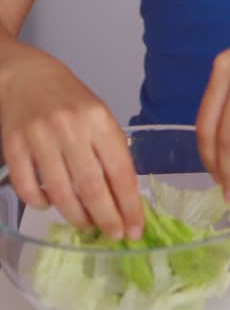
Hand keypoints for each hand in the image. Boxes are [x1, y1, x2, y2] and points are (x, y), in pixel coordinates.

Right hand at [0, 44, 144, 239]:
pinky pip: (28, 187)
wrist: (25, 74)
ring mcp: (40, 137)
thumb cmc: (67, 96)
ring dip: (77, 216)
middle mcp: (71, 127)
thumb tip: (122, 194)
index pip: (119, 170)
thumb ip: (108, 147)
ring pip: (61, 193)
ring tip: (87, 224)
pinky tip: (50, 205)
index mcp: (98, 119)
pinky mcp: (14, 146)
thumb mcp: (97, 113)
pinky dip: (40, 204)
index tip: (135, 228)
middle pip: (92, 186)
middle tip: (114, 235)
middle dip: (107, 218)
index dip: (129, 204)